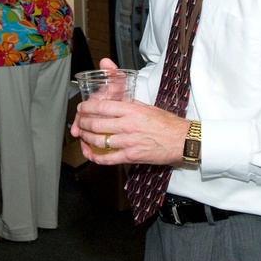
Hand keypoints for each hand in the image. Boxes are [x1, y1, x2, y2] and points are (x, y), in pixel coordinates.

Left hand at [71, 94, 189, 167]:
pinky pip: (108, 158)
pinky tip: (90, 154)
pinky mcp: (131, 156)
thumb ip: (128, 105)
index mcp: (131, 110)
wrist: (181, 140)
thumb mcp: (146, 106)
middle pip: (96, 123)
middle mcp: (127, 125)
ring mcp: (128, 142)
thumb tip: (113, 102)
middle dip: (82, 122)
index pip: (102, 106)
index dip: (87, 107)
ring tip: (82, 135)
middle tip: (79, 122)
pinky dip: (96, 157)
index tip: (82, 107)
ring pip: (98, 140)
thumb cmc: (166, 123)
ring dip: (86, 138)